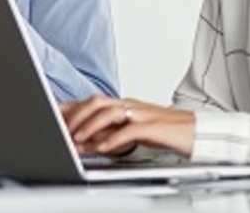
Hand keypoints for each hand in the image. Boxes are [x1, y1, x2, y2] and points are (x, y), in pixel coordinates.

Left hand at [59, 96, 194, 156]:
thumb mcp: (132, 132)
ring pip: (110, 112)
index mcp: (123, 105)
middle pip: (96, 102)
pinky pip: (131, 130)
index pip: (91, 102)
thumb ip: (110, 134)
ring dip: (89, 126)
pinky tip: (103, 147)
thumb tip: (88, 143)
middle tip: (60, 129)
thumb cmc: (166, 133)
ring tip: (76, 139)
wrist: (198, 132)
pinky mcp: (154, 127)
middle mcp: (130, 105)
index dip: (70, 108)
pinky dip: (114, 138)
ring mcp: (142, 114)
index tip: (51, 115)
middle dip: (75, 115)